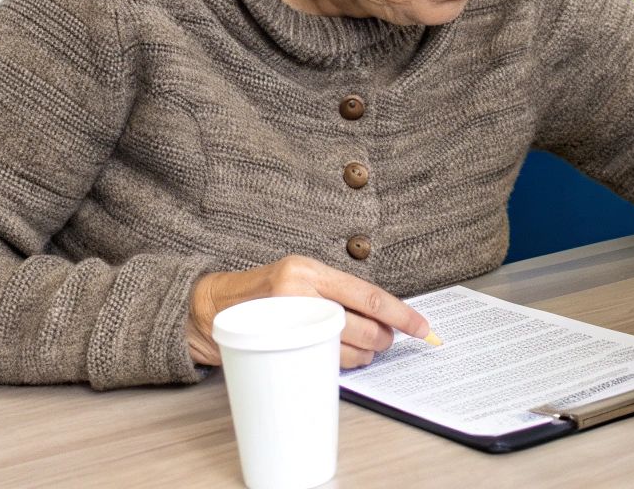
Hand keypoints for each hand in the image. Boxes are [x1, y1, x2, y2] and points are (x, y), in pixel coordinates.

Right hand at [186, 255, 429, 368]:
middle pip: (359, 325)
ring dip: (365, 354)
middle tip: (387, 342)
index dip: (400, 314)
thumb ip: (335, 292)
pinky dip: (342, 362)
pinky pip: (321, 359)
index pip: (367, 295)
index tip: (422, 327)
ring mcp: (285, 319)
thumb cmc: (263, 292)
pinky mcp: (276, 341)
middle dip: (382, 339)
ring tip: (367, 352)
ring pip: (343, 346)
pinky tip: (346, 359)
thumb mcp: (300, 278)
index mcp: (311, 270)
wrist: (211, 306)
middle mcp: (299, 291)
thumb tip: (381, 318)